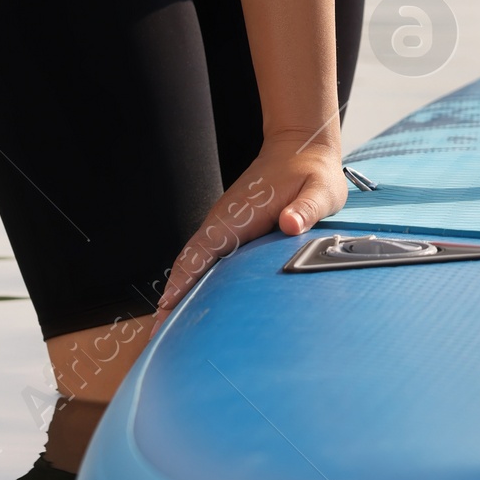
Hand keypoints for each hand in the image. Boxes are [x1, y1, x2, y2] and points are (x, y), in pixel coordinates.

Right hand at [155, 135, 346, 318]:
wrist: (300, 147)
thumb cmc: (311, 171)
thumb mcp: (320, 190)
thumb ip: (307, 208)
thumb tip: (290, 223)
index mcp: (241, 213)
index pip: (205, 248)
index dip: (186, 277)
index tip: (169, 305)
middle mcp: (225, 219)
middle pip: (190, 259)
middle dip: (173, 294)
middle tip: (159, 333)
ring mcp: (224, 222)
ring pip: (193, 258)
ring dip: (179, 288)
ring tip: (166, 326)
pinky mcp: (230, 227)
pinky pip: (204, 255)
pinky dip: (191, 277)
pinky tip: (188, 300)